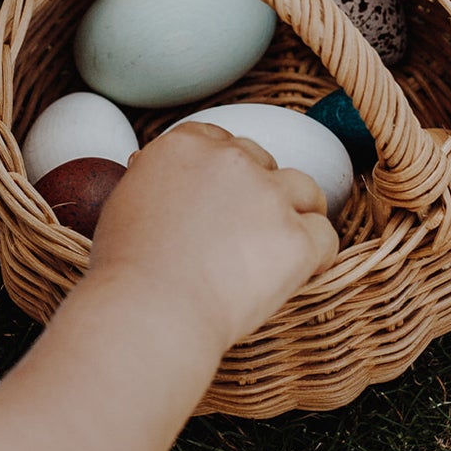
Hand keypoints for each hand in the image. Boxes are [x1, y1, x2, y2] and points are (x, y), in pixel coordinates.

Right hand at [85, 123, 340, 353]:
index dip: (227, 170)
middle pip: (263, 161)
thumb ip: (150, 178)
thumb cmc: (125, 270)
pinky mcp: (296, 237)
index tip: (224, 197)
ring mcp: (269, 196)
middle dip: (261, 190)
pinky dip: (317, 257)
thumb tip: (147, 165)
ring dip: (299, 213)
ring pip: (305, 189)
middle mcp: (230, 160)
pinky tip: (300, 275)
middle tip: (249, 231)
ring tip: (285, 246)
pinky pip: (326, 236)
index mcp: (185, 145)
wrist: (150, 310)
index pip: (221, 139)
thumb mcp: (124, 203)